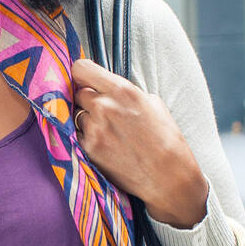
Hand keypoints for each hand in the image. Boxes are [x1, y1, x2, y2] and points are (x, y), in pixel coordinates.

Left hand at [69, 59, 208, 227]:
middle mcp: (104, 107)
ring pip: (76, 115)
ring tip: (108, 131)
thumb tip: (107, 89)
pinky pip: (77, 136)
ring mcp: (94, 129)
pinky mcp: (88, 150)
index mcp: (122, 90)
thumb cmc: (166, 140)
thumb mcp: (153, 103)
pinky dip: (86, 138)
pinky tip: (105, 144)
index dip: (82, 75)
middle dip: (87, 99)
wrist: (168, 176)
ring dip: (86, 120)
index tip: (86, 80)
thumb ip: (125, 93)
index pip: (81, 69)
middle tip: (102, 110)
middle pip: (77, 92)